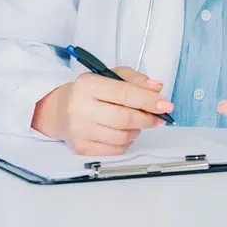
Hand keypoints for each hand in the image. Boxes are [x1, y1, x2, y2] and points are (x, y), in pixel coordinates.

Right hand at [31, 67, 173, 155]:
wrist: (59, 110)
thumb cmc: (89, 92)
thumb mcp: (110, 76)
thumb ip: (135, 79)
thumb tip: (157, 88)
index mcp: (88, 85)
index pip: (125, 94)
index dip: (149, 100)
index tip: (166, 105)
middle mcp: (80, 108)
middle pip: (125, 118)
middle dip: (148, 118)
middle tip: (158, 117)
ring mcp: (79, 130)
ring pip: (122, 136)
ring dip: (136, 130)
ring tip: (134, 122)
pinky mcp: (81, 147)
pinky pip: (115, 150)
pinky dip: (126, 142)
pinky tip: (122, 132)